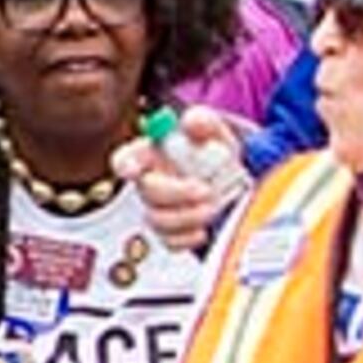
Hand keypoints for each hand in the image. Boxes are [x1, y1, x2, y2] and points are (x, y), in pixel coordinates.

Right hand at [122, 113, 245, 252]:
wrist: (237, 185)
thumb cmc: (216, 155)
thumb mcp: (215, 133)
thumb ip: (204, 122)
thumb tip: (193, 120)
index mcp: (151, 155)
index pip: (126, 160)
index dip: (126, 165)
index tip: (135, 170)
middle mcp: (149, 183)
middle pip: (146, 192)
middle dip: (175, 193)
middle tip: (206, 191)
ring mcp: (158, 210)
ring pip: (156, 219)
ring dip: (186, 216)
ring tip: (214, 207)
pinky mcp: (170, 234)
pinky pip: (169, 242)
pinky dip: (188, 238)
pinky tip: (204, 229)